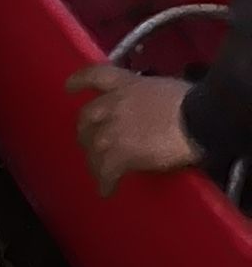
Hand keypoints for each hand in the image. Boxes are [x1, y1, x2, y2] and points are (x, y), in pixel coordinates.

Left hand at [66, 64, 196, 197]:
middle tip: (90, 143)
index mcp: (126, 84)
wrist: (199, 119)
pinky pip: (107, 171)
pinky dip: (105, 182)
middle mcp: (113, 104)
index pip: (95, 76)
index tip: (68, 87)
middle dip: (86, 132)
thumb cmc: (192, 101)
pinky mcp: (121, 153)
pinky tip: (106, 190)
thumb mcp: (164, 88)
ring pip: (94, 148)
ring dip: (95, 162)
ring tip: (99, 173)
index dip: (79, 81)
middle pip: (87, 118)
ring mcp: (114, 129)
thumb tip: (152, 108)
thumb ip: (148, 97)